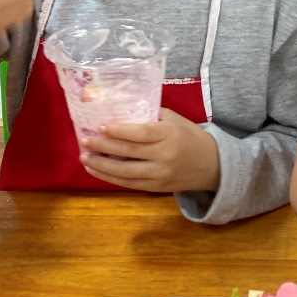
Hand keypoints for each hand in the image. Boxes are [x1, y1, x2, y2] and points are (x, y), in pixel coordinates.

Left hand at [80, 109, 220, 193]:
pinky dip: (111, 178)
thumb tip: (122, 109)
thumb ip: (152, 115)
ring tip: (84, 158)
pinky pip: (129, 184)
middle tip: (85, 141)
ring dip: (101, 165)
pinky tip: (96, 170)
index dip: (118, 131)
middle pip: (129, 153)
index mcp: (169, 134)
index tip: (100, 126)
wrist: (212, 165)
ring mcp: (160, 174)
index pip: (140, 134)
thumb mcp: (176, 120)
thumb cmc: (191, 137)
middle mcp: (164, 155)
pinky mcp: (157, 187)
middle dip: (103, 147)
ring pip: (125, 172)